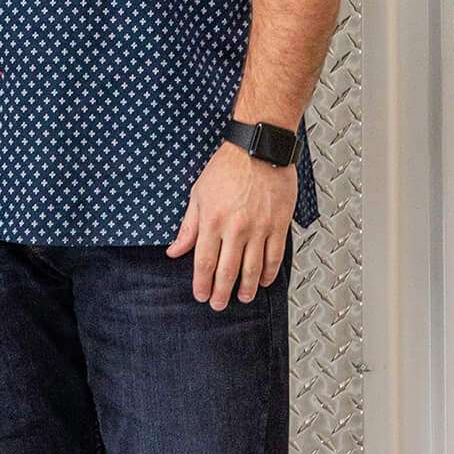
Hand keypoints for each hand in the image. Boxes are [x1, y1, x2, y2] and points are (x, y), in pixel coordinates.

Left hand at [167, 141, 296, 309]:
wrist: (258, 149)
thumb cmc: (226, 167)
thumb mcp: (198, 193)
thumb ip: (188, 226)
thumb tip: (175, 251)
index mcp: (212, 220)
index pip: (204, 261)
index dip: (201, 283)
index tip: (200, 295)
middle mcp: (235, 228)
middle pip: (228, 270)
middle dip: (221, 292)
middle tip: (218, 304)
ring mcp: (259, 228)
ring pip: (252, 269)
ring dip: (246, 289)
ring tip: (242, 298)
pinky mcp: (278, 225)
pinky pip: (274, 257)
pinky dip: (269, 273)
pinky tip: (263, 281)